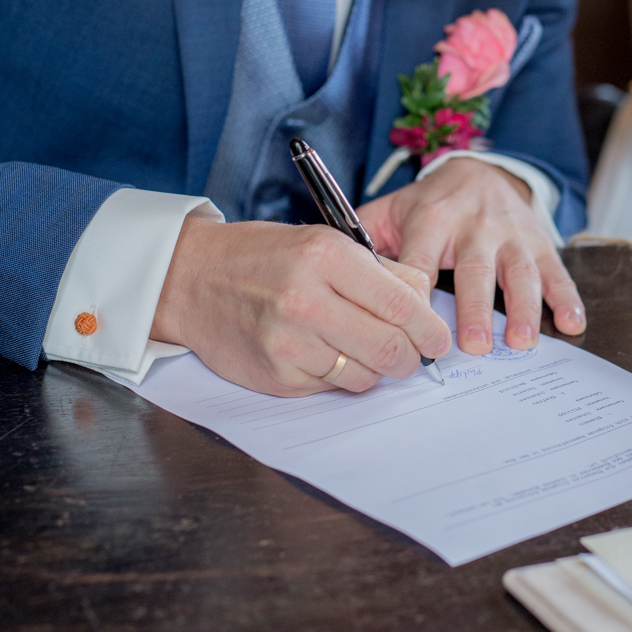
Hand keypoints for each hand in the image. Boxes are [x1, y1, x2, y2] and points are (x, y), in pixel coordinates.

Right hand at [151, 218, 451, 396]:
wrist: (192, 279)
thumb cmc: (265, 257)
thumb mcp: (324, 242)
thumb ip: (379, 272)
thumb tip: (426, 305)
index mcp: (327, 256)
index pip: (402, 305)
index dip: (430, 329)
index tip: (439, 339)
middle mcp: (307, 299)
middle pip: (391, 349)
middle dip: (409, 357)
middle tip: (408, 353)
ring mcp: (289, 343)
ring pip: (365, 376)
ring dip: (372, 368)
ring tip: (356, 346)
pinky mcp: (277, 377)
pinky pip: (331, 388)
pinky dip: (336, 376)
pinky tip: (318, 352)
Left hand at [359, 157, 585, 353]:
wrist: (478, 170)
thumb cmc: (428, 205)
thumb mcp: (390, 210)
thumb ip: (362, 241)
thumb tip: (337, 280)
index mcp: (431, 219)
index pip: (420, 260)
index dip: (415, 294)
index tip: (409, 329)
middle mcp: (474, 225)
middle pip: (475, 270)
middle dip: (476, 308)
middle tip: (473, 346)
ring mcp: (510, 234)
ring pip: (520, 272)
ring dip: (524, 308)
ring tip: (522, 341)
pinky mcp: (538, 242)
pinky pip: (556, 270)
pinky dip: (566, 297)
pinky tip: (573, 323)